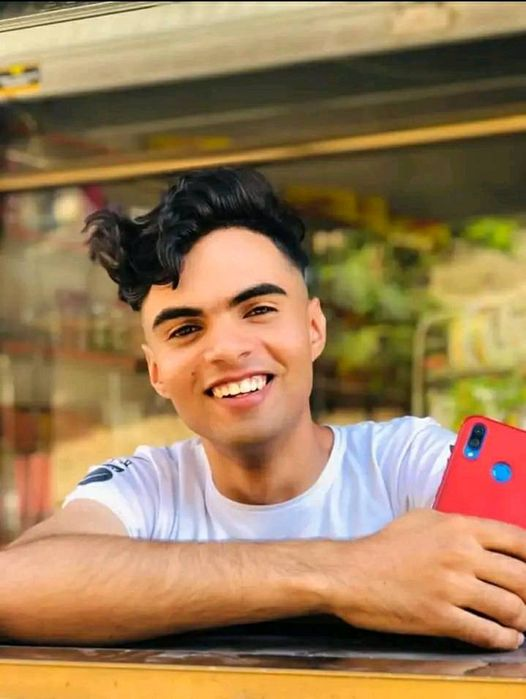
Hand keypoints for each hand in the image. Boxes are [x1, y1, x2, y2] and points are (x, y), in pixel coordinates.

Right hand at [320, 509, 525, 648]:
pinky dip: (503, 639)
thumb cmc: (384, 546)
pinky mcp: (440, 617)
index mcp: (460, 527)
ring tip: (520, 622)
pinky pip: (486, 632)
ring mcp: (452, 587)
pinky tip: (506, 638)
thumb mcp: (423, 520)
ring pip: (511, 608)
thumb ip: (460, 527)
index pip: (519, 540)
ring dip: (521, 619)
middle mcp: (461, 554)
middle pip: (522, 577)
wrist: (350, 573)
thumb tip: (490, 539)